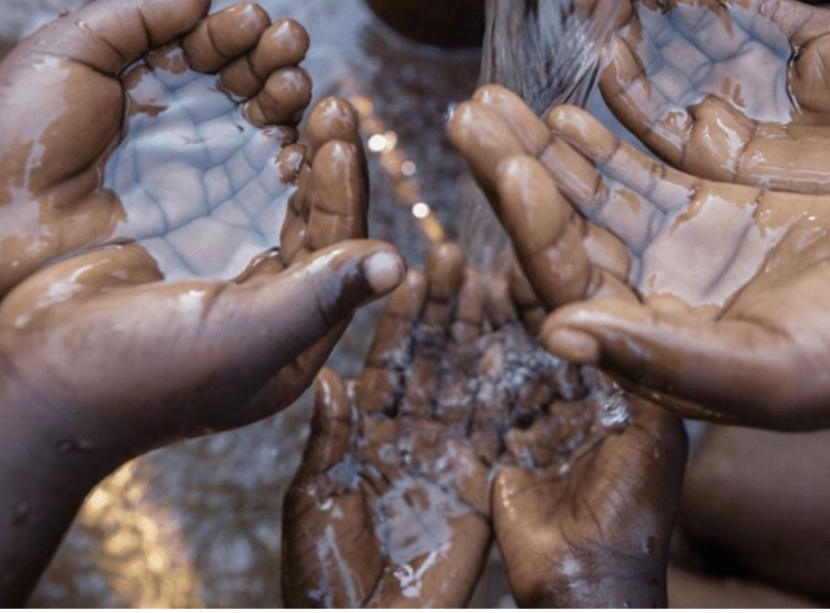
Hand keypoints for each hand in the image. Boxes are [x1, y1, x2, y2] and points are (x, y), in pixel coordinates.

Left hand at [0, 0, 316, 330]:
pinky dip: (289, 151)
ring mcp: (197, 166)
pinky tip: (295, 133)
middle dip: (275, 55)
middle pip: (247, 77)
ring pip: (264, 122)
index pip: (209, 43)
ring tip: (291, 82)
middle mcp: (178, 118)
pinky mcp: (209, 212)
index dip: (236, 29)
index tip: (251, 22)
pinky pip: (263, 178)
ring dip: (288, 93)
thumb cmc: (11, 135)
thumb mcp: (66, 49)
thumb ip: (134, 12)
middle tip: (287, 45)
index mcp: (144, 76)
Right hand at [0, 91, 403, 470]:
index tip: (339, 134)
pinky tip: (243, 120)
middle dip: (325, 162)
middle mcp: (272, 310)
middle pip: (316, 221)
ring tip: (295, 99)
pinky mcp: (185, 260)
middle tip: (331, 104)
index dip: (344, 189)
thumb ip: (319, 296)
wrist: (35, 388)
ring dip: (289, 153)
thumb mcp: (241, 335)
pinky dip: (241, 160)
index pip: (340, 250)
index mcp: (297, 338)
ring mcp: (228, 283)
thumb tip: (399, 263)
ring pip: (276, 205)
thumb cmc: (139, 376)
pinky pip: (229, 200)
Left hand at [283, 244, 492, 607]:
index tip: (415, 267)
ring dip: (479, 333)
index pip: (393, 358)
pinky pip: (497, 428)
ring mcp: (450, 456)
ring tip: (490, 282)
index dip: (405, 313)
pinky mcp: (480, 484)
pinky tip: (513, 345)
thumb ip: (331, 438)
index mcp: (369, 430)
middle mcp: (413, 433)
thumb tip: (333, 379)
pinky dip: (507, 388)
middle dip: (448, 307)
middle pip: (436, 357)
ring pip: (469, 381)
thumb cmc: (325, 574)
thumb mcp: (316, 497)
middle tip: (458, 255)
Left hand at [449, 84, 829, 433]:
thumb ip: (663, 352)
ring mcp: (680, 255)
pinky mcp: (713, 214)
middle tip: (467, 113)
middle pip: (560, 232)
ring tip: (491, 98)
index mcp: (653, 348)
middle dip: (513, 172)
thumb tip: (556, 334)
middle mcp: (652, 302)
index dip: (530, 222)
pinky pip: (640, 172)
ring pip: (590, 196)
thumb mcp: (769, 369)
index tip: (504, 158)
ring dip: (541, 149)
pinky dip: (602, 140)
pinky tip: (564, 106)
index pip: (565, 281)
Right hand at [485, 262, 687, 607]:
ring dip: (486, 325)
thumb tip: (627, 312)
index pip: (589, 334)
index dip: (567, 297)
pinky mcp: (494, 448)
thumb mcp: (654, 431)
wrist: (584, 577)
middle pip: (543, 342)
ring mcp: (531, 426)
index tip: (543, 254)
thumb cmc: (632, 508)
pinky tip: (442, 326)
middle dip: (520, 303)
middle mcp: (573, 406)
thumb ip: (643, 373)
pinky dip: (461, 366)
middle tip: (496, 259)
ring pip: (506, 362)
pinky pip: (475, 401)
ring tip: (463, 279)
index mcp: (615, 399)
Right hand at [601, 0, 829, 219]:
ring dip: (620, 42)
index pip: (697, 13)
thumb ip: (765, 11)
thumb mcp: (824, 30)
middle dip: (636, 3)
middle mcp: (726, 91)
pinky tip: (606, 54)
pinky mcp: (712, 162)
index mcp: (752, 59)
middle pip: (662, 45)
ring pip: (648, 81)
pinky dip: (626, 93)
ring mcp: (715, 126)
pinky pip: (655, 126)